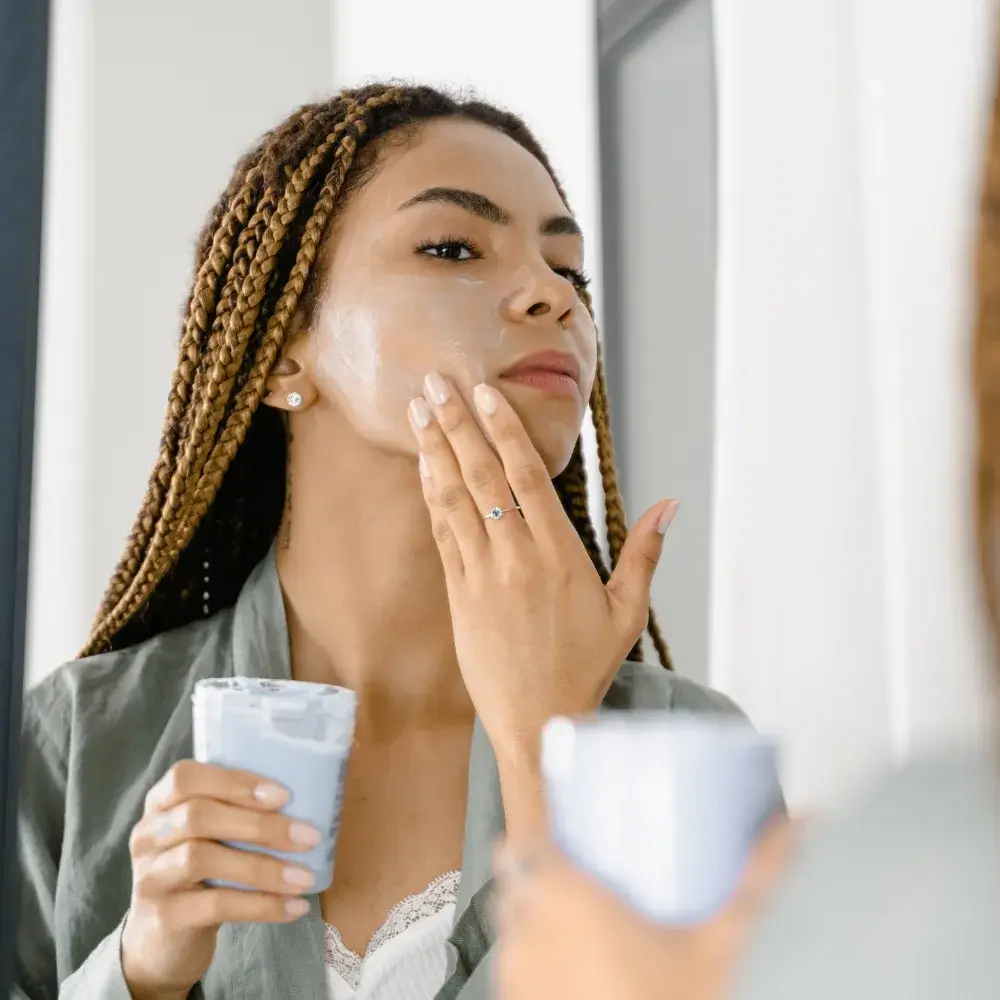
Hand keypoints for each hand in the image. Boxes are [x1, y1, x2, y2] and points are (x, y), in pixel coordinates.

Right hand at [121, 760, 320, 999]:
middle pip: (198, 816)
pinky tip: (294, 907)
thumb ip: (236, 811)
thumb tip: (307, 797)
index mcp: (161, 803)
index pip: (186, 777)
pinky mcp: (163, 917)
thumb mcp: (210, 835)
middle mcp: (148, 835)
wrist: (163, 943)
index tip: (283, 795)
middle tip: (308, 837)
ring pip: (202, 859)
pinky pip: (215, 905)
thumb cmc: (201, 873)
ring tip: (305, 877)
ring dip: (263, 868)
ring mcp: (150, 877)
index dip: (234, 782)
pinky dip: (261, 905)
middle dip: (260, 825)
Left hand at [408, 374, 676, 767]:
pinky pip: (442, 533)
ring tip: (418, 410)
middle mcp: (515, 556)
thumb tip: (670, 504)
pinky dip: (431, 496)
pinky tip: (424, 468)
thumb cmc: (586, 668)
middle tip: (434, 381)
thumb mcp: (627, 613)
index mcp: (559, 554)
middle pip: (482, 476)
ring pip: (453, 499)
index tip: (483, 392)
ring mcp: (480, 574)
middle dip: (457, 424)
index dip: (503, 429)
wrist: (538, 722)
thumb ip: (645, 554)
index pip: (526, 476)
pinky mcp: (458, 594)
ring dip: (434, 451)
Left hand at [495, 817, 802, 999]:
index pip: (522, 842)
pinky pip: (517, 974)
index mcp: (562, 900)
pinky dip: (536, 964)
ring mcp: (516, 980)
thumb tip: (797, 826)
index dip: (539, 831)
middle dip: (540, 873)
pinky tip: (577, 974)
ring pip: (511, 930)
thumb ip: (760, 879)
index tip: (568, 831)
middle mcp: (526, 935)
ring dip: (535, 920)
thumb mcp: (724, 944)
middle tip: (582, 874)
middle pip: (513, 883)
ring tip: (579, 925)